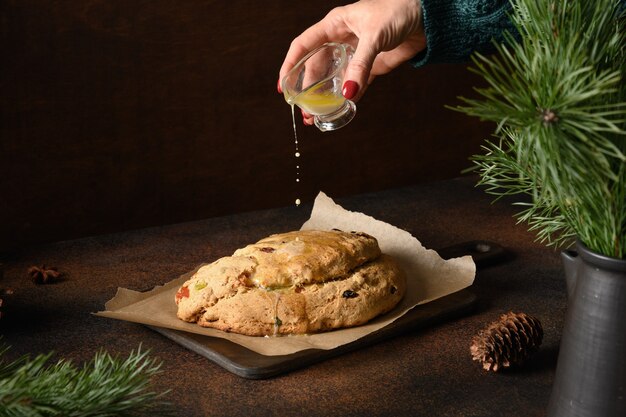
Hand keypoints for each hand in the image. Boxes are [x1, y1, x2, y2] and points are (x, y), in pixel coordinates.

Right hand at [278, 0, 425, 124]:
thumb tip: (347, 94)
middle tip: (304, 110)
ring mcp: (356, 53)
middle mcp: (341, 39)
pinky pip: (356, 83)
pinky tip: (343, 108)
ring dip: (326, 97)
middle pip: (317, 67)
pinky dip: (349, 96)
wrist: (428, 16)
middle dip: (308, 89)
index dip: (290, 65)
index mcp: (334, 24)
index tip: (282, 87)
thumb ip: (360, 66)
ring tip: (318, 116)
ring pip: (335, 78)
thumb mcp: (374, 38)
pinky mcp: (372, 66)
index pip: (303, 46)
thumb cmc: (398, 12)